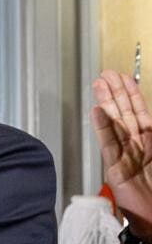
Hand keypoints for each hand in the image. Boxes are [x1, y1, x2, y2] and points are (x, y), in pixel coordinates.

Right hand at [93, 70, 151, 238]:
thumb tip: (150, 121)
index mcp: (150, 142)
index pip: (138, 111)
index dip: (130, 93)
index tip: (122, 77)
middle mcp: (137, 146)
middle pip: (123, 113)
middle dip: (115, 93)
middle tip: (105, 75)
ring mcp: (125, 156)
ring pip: (115, 124)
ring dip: (107, 104)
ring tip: (99, 86)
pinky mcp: (116, 169)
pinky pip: (109, 143)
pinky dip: (103, 127)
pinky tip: (97, 113)